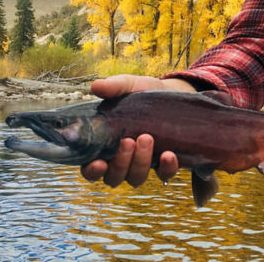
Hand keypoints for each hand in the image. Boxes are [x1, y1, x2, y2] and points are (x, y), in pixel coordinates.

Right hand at [79, 74, 195, 187]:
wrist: (172, 93)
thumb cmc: (142, 93)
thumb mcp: (128, 86)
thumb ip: (113, 87)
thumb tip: (96, 86)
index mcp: (105, 145)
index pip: (91, 168)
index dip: (92, 171)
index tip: (99, 163)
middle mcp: (122, 160)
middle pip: (113, 177)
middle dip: (120, 163)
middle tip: (128, 141)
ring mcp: (143, 164)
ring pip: (136, 178)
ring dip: (140, 163)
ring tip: (147, 138)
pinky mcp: (164, 164)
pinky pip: (164, 175)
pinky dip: (166, 168)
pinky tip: (168, 154)